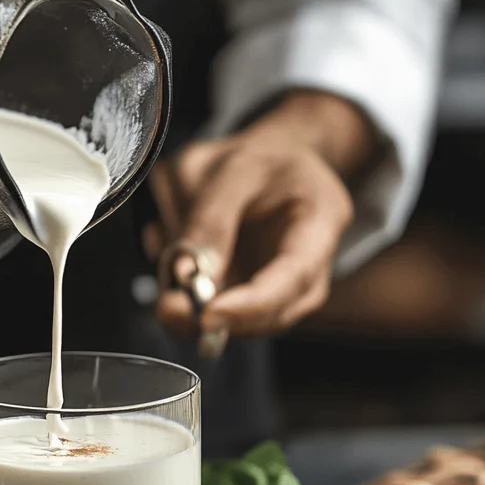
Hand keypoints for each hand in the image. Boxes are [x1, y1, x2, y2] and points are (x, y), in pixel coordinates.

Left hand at [147, 90, 378, 336]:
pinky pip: (217, 310)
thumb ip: (210, 219)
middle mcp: (309, 267)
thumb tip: (186, 273)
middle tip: (167, 309)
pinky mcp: (251, 298)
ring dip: (195, 312)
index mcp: (320, 221)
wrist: (267, 164)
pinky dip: (186, 296)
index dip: (251, 304)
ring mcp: (282, 289)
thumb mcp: (232, 169)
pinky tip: (167, 256)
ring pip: (242, 322)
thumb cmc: (260, 162)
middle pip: (272, 313)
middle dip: (217, 318)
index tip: (208, 313)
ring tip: (164, 275)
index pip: (294, 277)